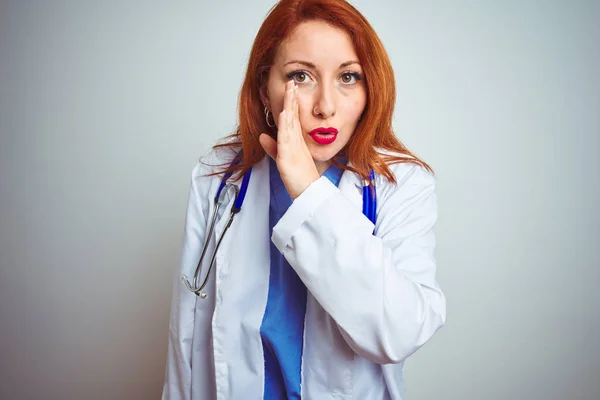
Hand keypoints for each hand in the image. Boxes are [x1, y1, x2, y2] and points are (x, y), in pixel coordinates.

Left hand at [259, 80, 319, 199]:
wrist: (307, 191)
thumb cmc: (298, 177)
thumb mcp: (281, 158)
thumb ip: (272, 147)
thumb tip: (263, 136)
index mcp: (295, 140)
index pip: (292, 117)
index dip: (291, 102)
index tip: (291, 89)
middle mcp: (295, 141)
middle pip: (292, 115)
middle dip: (291, 98)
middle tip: (292, 82)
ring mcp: (292, 147)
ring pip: (290, 122)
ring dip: (289, 106)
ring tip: (290, 91)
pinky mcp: (287, 156)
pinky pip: (286, 138)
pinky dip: (285, 125)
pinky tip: (284, 114)